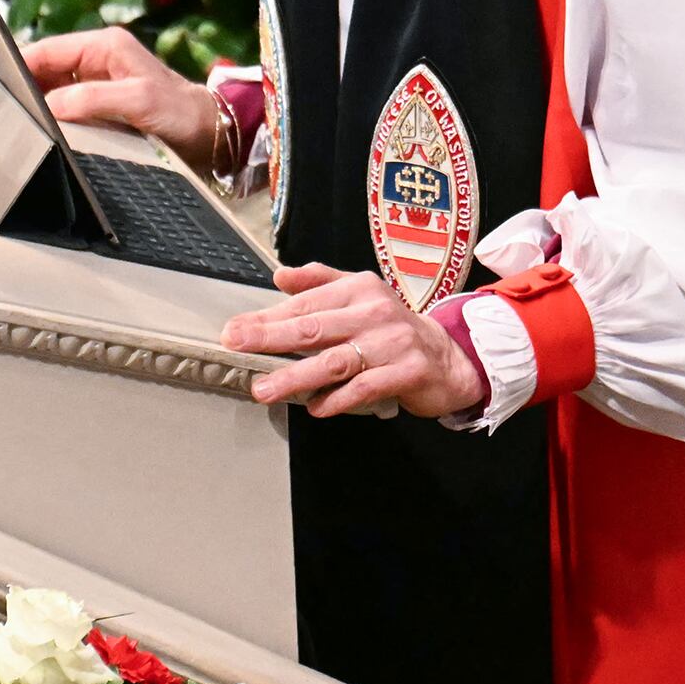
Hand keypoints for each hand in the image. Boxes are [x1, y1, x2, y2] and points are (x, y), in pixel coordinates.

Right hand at [22, 27, 221, 173]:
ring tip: (14, 120)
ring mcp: (98, 81)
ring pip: (52, 88)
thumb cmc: (179, 113)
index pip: (47, 50)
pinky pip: (66, 106)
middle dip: (24, 86)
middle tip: (1, 108)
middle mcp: (97, 58)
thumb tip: (52, 105)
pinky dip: (52, 116)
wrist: (209, 134)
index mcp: (103, 46)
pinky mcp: (100, 103)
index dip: (19, 65)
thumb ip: (93, 99)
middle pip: (45, 69)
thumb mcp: (138, 101)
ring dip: (37, 103)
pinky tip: (40, 130)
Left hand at [220, 263, 487, 419]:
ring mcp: (392, 343)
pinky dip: (337, 399)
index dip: (267, 317)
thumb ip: (320, 282)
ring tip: (266, 389)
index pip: (305, 304)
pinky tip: (315, 407)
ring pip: (334, 361)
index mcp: (359, 289)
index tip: (235, 330)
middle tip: (238, 348)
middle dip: (270, 338)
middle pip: (314, 328)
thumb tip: (280, 276)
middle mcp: (374, 312)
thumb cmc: (393, 329)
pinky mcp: (407, 372)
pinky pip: (364, 388)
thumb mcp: (361, 295)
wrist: (449, 356)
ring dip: (295, 376)